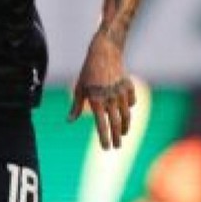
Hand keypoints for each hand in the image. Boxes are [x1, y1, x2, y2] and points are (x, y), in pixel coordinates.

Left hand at [67, 33, 135, 148]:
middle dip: (116, 138)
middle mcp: (110, 98)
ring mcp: (121, 93)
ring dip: (124, 127)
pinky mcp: (129, 87)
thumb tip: (69, 121)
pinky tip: (125, 112)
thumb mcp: (79, 88)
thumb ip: (76, 106)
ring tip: (122, 134)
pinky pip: (131, 102)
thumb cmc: (88, 71)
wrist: (104, 53)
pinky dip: (128, 108)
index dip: (104, 138)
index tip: (106, 148)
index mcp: (95, 99)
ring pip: (126, 115)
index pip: (101, 124)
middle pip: (116, 124)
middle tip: (116, 147)